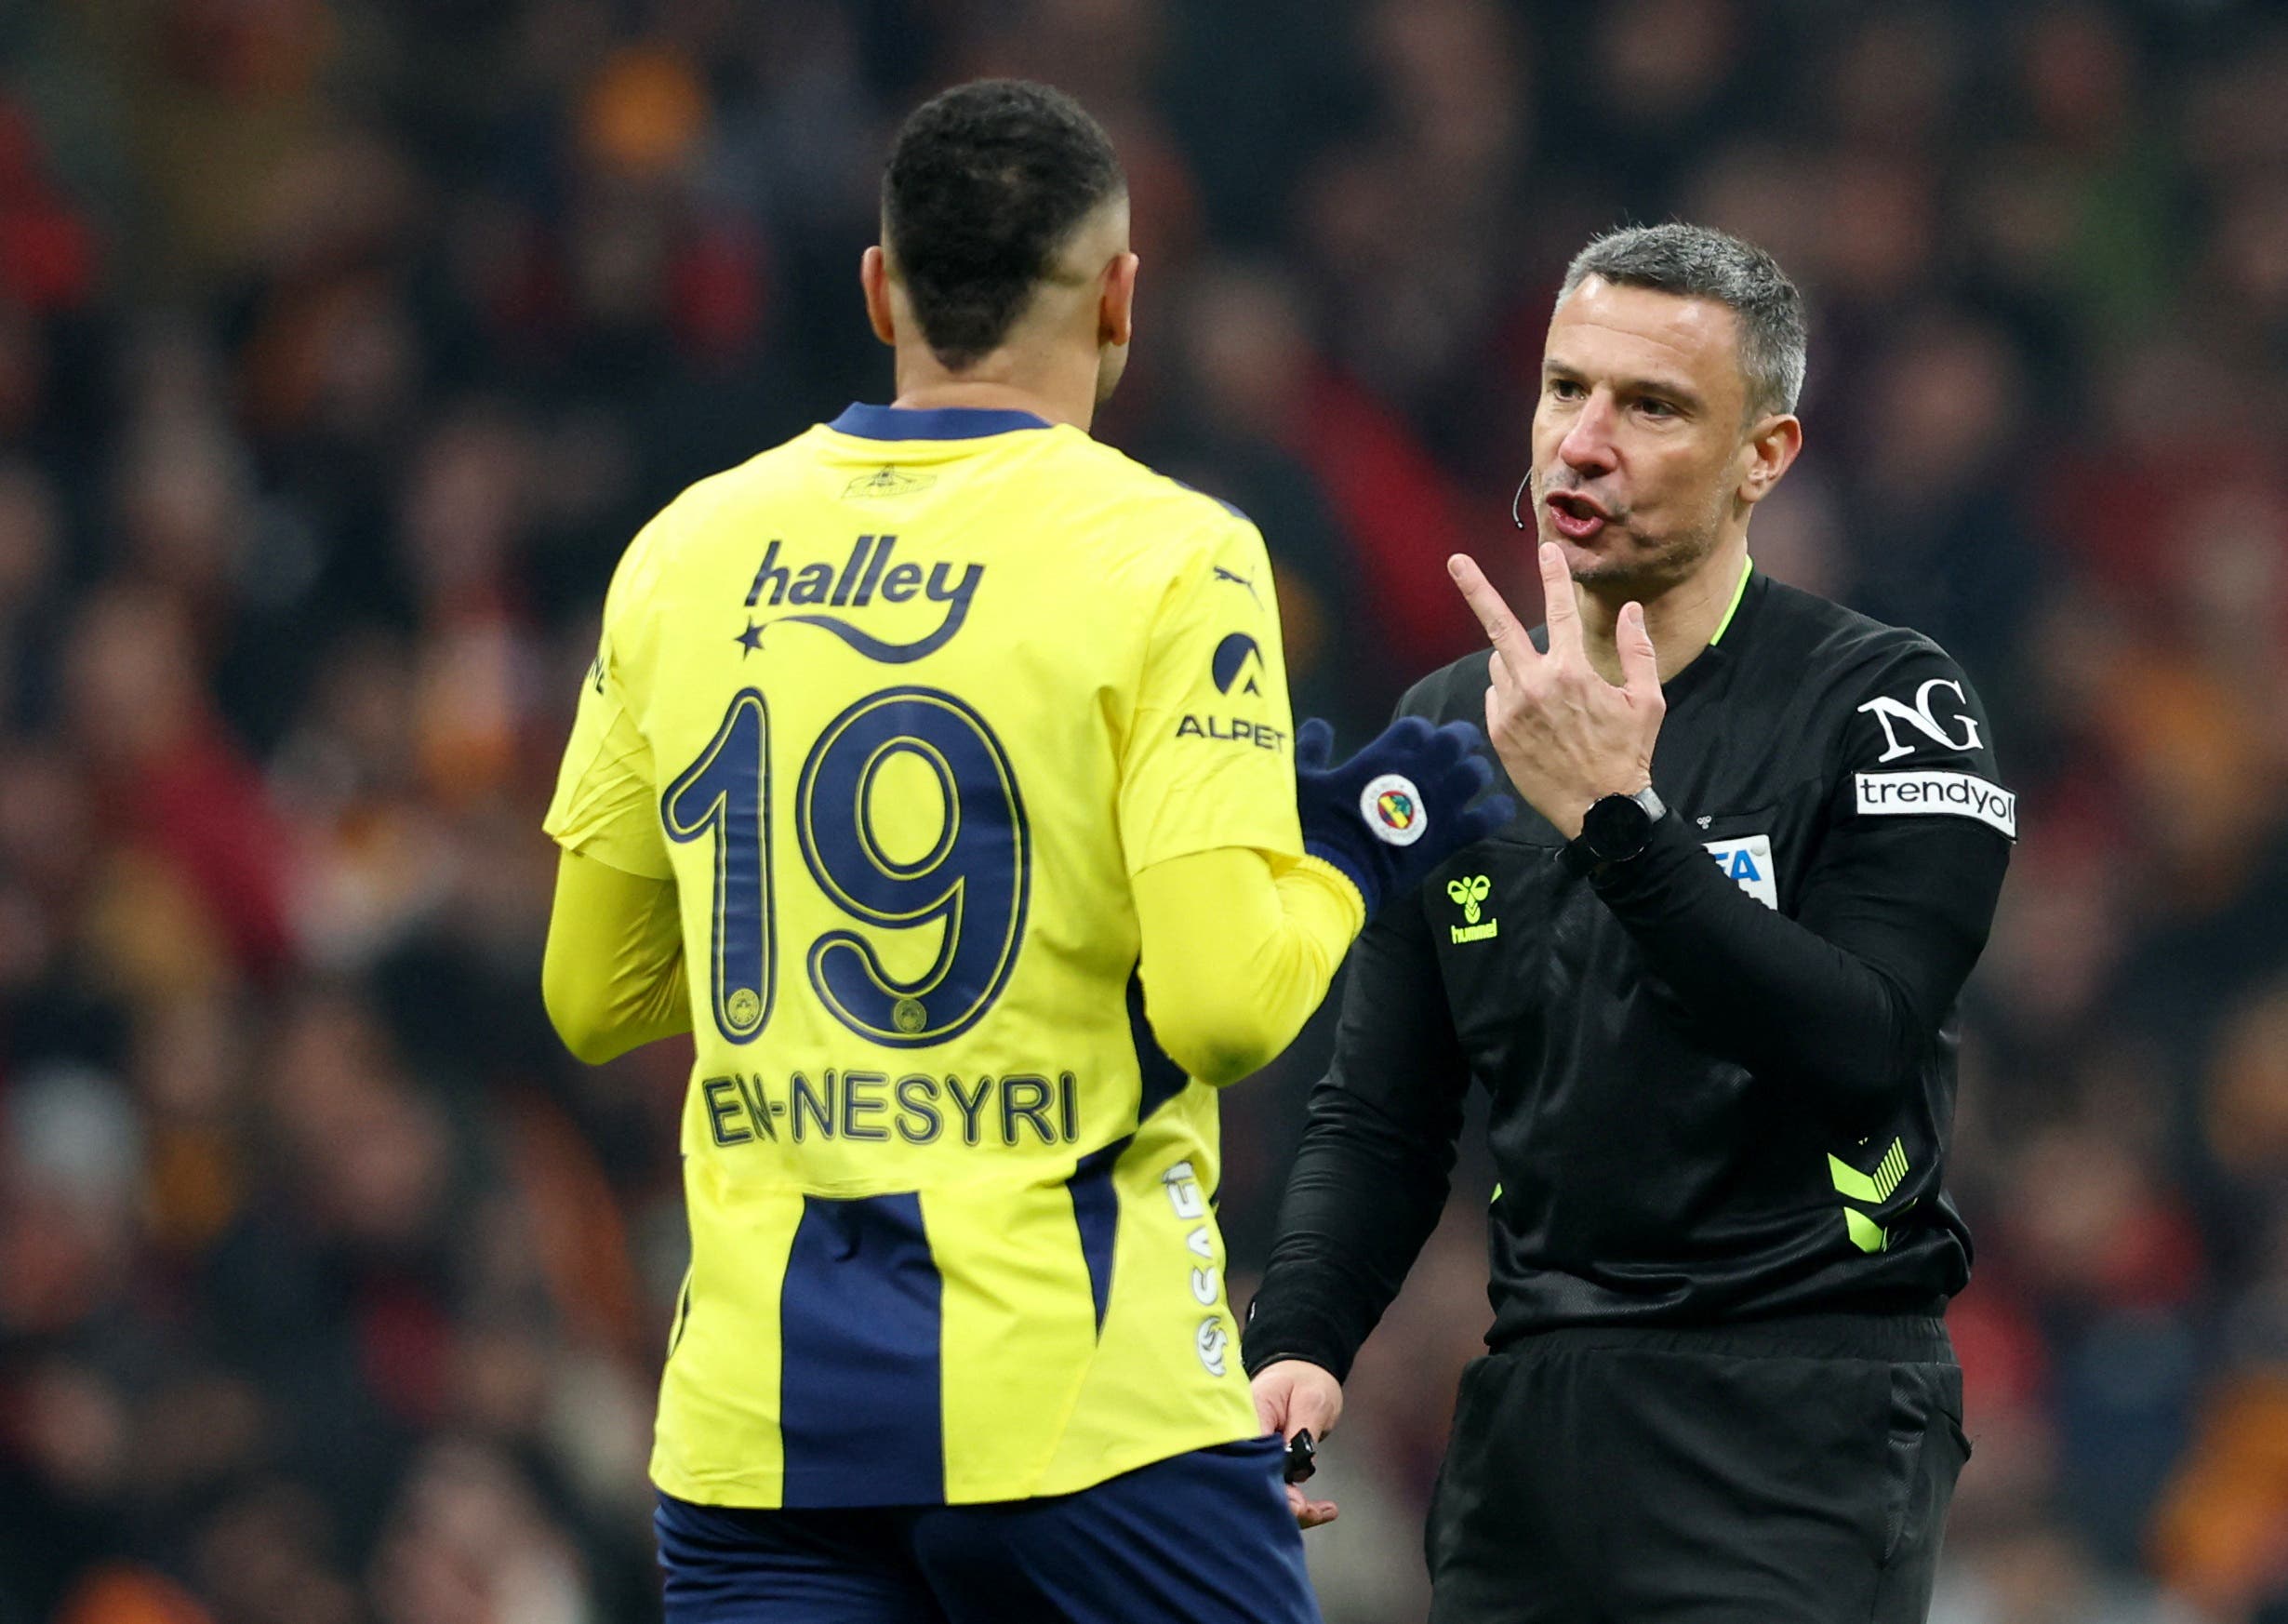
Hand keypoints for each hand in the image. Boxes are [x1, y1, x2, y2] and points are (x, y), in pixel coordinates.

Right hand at [1252, 1359, 1343, 1528]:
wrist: (1303, 1371)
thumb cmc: (1306, 1379)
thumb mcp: (1313, 1399)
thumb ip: (1303, 1432)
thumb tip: (1297, 1469)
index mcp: (1247, 1415)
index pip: (1250, 1458)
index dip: (1270, 1486)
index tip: (1296, 1504)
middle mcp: (1242, 1437)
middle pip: (1252, 1482)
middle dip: (1282, 1506)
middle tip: (1314, 1511)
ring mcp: (1251, 1453)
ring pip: (1264, 1492)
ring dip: (1293, 1510)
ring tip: (1326, 1510)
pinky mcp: (1263, 1464)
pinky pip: (1275, 1490)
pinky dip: (1298, 1505)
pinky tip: (1324, 1509)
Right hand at [1294, 716, 1515, 915]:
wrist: (1335, 876)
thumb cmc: (1315, 827)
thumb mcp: (1303, 780)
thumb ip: (1311, 748)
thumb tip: (1318, 726)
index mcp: (1386, 755)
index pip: (1417, 727)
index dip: (1420, 731)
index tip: (1416, 740)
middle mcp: (1420, 773)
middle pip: (1455, 740)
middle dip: (1459, 739)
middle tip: (1457, 747)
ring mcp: (1439, 805)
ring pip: (1476, 773)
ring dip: (1476, 771)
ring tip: (1472, 778)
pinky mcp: (1450, 838)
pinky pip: (1487, 818)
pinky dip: (1497, 811)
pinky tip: (1499, 809)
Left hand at [1448, 543, 1664, 838]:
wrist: (1599, 810)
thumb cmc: (1627, 754)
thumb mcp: (1647, 701)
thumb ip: (1637, 650)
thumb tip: (1631, 609)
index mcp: (1572, 672)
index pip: (1560, 611)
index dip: (1554, 576)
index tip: (1546, 549)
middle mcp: (1534, 684)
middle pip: (1498, 625)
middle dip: (1476, 589)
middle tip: (1455, 562)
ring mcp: (1511, 709)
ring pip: (1501, 664)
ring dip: (1517, 663)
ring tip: (1547, 691)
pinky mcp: (1498, 731)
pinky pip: (1497, 696)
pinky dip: (1510, 694)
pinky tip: (1537, 717)